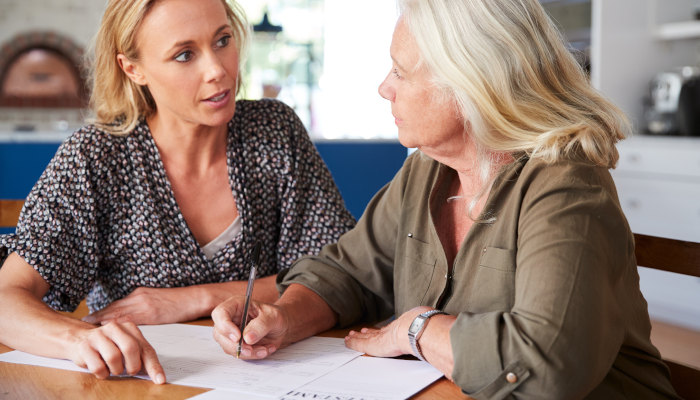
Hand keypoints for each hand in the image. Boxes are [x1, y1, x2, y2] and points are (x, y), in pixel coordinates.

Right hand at [70, 320, 164, 383]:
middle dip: (132, 366)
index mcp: (129, 328)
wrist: (78, 338)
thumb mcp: (126, 346)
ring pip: (114, 357)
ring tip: (113, 368)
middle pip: (130, 348)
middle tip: (129, 371)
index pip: (146, 348)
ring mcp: (98, 336)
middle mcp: (115, 328)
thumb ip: (140, 356)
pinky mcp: (85, 346)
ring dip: (116, 370)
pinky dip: (102, 373)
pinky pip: (98, 367)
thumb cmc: (107, 344)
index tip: (160, 380)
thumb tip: (157, 376)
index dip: (153, 366)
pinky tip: (101, 368)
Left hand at [82, 287, 198, 324]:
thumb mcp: (157, 301)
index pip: (117, 304)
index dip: (103, 312)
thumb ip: (143, 307)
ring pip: (118, 313)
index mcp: (139, 293)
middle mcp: (138, 297)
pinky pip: (130, 320)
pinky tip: (108, 329)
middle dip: (98, 316)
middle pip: (114, 308)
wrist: (194, 298)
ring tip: (90, 326)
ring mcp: (144, 304)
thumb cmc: (179, 302)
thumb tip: (132, 319)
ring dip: (103, 320)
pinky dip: (117, 324)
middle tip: (83, 322)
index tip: (90, 318)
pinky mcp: (151, 313)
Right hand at [211, 295, 288, 358]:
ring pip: (228, 347)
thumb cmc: (275, 317)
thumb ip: (262, 325)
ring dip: (247, 352)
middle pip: (220, 333)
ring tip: (264, 349)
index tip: (238, 337)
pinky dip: (252, 355)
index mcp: (236, 305)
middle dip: (236, 345)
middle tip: (251, 349)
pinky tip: (264, 349)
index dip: (225, 326)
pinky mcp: (235, 344)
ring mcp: (230, 333)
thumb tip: (247, 338)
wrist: (280, 328)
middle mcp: (230, 318)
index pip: (220, 313)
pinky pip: (238, 353)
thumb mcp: (274, 316)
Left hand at [344, 306, 430, 356]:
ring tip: (350, 335)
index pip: (389, 331)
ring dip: (358, 337)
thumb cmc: (425, 327)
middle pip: (376, 333)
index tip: (375, 328)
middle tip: (359, 331)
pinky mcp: (376, 344)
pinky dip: (354, 343)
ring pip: (366, 337)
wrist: (419, 328)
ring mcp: (383, 337)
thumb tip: (443, 325)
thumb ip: (431, 325)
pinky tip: (347, 342)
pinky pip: (361, 344)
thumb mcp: (428, 324)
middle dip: (367, 332)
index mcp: (402, 328)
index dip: (381, 330)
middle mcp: (391, 331)